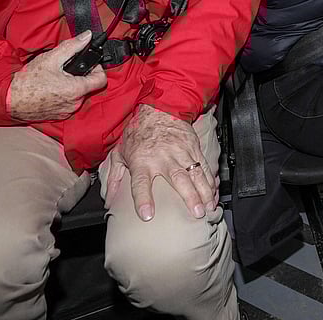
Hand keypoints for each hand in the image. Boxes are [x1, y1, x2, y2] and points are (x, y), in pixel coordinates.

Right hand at [6, 30, 106, 122]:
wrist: (9, 99)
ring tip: (57, 77)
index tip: (88, 63)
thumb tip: (87, 36)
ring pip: (78, 95)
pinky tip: (51, 88)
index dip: (97, 68)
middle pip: (88, 86)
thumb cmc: (28, 80)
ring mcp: (66, 111)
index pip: (101, 80)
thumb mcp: (51, 58)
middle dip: (80, 75)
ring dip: (71, 85)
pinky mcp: (58, 116)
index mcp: (76, 89)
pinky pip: (68, 103)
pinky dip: (63, 95)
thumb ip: (72, 46)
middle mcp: (74, 103)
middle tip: (66, 68)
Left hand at [107, 104, 215, 221]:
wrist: (158, 108)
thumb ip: (114, 177)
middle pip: (177, 180)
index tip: (148, 215)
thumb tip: (109, 200)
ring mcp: (181, 152)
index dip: (144, 199)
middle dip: (189, 197)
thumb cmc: (138, 132)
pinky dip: (210, 181)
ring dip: (204, 192)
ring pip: (195, 174)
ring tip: (209, 208)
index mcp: (142, 161)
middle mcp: (163, 157)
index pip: (140, 183)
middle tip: (197, 213)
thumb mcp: (120, 152)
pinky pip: (204, 166)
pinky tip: (213, 193)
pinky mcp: (193, 148)